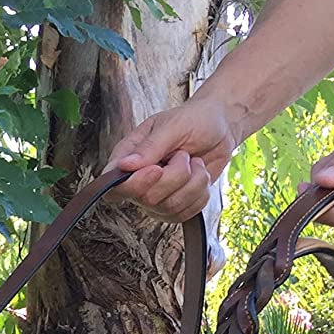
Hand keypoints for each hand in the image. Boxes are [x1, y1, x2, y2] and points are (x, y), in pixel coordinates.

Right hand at [105, 95, 242, 220]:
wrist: (219, 128)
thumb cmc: (193, 120)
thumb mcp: (172, 126)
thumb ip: (149, 147)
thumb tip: (124, 165)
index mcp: (128, 157)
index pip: (114, 187)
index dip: (134, 185)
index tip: (156, 170)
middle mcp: (138, 182)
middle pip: (148, 199)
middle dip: (176, 176)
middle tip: (183, 154)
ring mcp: (156, 198)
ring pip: (170, 207)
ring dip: (193, 182)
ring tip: (193, 162)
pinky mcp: (174, 208)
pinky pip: (186, 213)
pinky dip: (200, 193)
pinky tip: (198, 176)